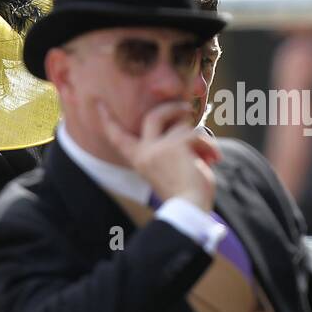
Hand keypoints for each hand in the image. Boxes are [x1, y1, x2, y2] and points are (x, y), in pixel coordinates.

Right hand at [97, 100, 219, 210]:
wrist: (190, 209)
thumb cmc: (184, 194)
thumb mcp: (169, 168)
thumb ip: (169, 148)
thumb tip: (185, 123)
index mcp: (138, 159)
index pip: (117, 136)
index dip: (107, 118)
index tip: (98, 102)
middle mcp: (144, 152)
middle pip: (153, 116)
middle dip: (171, 108)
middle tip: (186, 108)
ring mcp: (159, 147)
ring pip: (184, 127)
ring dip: (201, 140)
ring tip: (208, 157)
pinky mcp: (177, 145)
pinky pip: (197, 134)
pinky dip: (209, 146)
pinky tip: (214, 159)